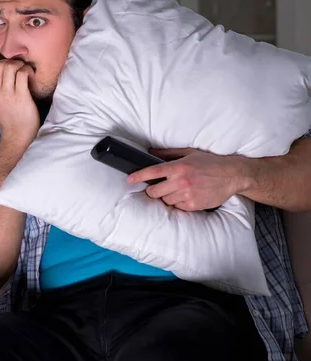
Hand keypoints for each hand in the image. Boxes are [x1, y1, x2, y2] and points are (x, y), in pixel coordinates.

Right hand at [0, 60, 39, 149]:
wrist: (18, 135)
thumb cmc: (9, 118)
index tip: (9, 69)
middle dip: (10, 62)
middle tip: (19, 68)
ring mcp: (7, 95)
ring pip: (10, 66)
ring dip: (20, 65)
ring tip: (25, 71)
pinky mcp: (21, 97)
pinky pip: (22, 74)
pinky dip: (27, 70)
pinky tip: (30, 76)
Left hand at [127, 147, 242, 211]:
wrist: (232, 176)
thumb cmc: (210, 163)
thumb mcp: (189, 153)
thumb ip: (168, 154)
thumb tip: (150, 153)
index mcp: (179, 167)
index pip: (152, 172)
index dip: (138, 176)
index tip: (129, 179)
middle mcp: (181, 182)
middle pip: (154, 192)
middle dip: (152, 191)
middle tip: (156, 188)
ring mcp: (188, 195)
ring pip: (165, 201)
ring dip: (166, 197)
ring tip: (175, 190)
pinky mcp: (194, 205)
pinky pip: (177, 207)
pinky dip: (177, 203)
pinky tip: (184, 196)